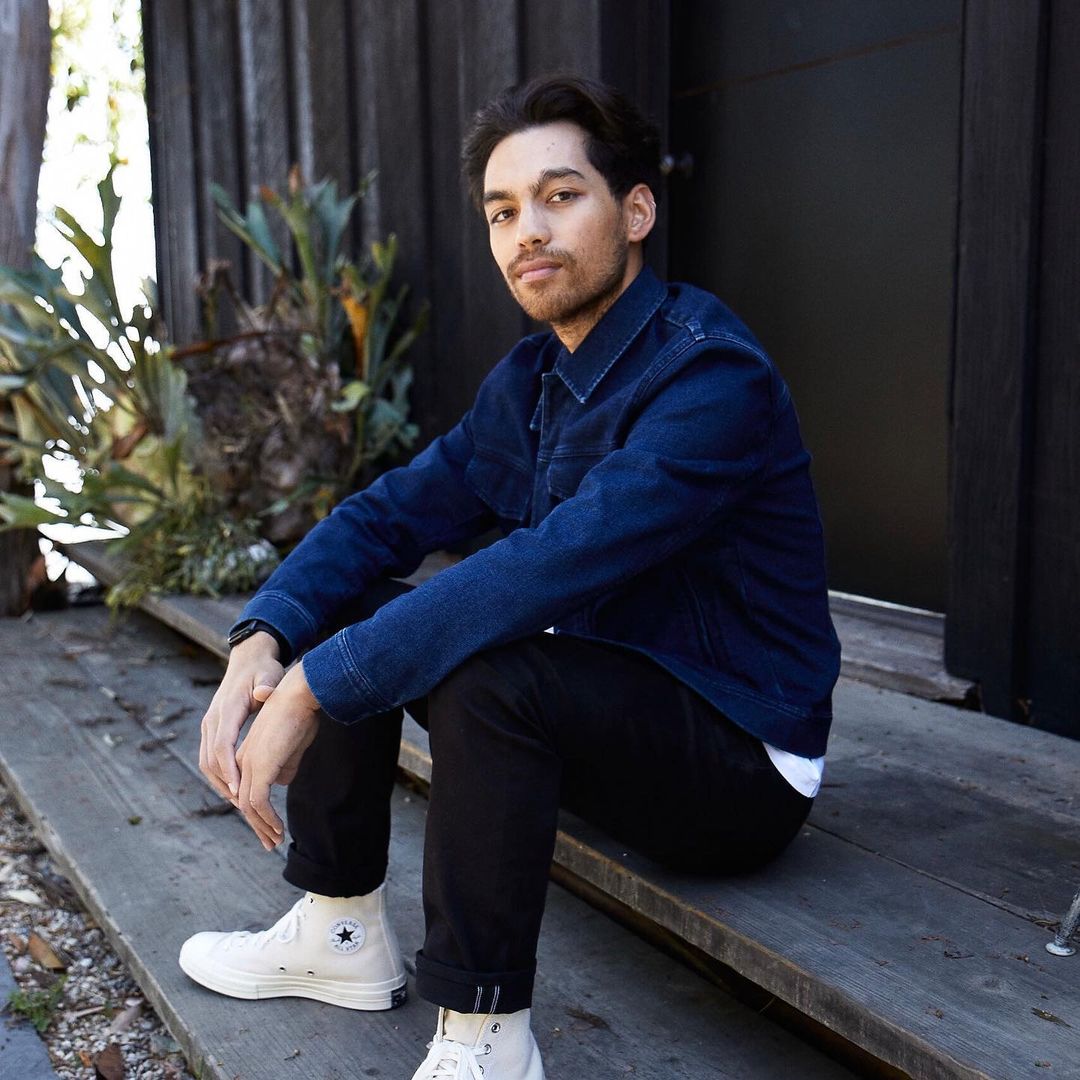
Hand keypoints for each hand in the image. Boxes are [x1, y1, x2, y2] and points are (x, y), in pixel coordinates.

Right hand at [199, 632, 283, 801]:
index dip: (229, 769)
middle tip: (243, 805)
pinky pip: (209, 757)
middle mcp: (213, 718)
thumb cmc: (263, 669)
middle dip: (224, 784)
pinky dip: (219, 775)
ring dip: (220, 783)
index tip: (239, 789)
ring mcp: (209, 724)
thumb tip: (264, 692)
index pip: (222, 745)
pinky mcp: (211, 728)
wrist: (248, 658)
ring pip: (206, 762)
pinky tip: (235, 787)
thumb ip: (267, 684)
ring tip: (240, 802)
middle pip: (210, 759)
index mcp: (227, 708)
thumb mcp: (269, 674)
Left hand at [234, 662, 320, 849]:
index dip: (256, 812)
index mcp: (247, 754)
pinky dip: (267, 818)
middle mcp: (242, 761)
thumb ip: (285, 761)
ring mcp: (249, 764)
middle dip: (258, 826)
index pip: (245, 790)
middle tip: (271, 844)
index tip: (270, 827)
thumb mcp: (292, 742)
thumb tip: (282, 780)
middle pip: (244, 802)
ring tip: (276, 841)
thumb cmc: (300, 713)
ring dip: (263, 826)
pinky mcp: (259, 766)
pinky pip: (259, 801)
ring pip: (249, 806)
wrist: (299, 694)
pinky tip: (278, 828)